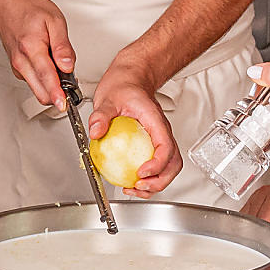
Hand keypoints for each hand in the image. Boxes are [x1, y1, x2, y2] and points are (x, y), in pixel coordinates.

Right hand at [0, 0, 74, 109]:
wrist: (6, 6)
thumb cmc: (30, 10)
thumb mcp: (55, 21)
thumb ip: (63, 46)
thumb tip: (68, 66)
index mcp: (32, 48)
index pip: (46, 78)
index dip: (57, 94)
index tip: (64, 105)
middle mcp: (22, 61)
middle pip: (40, 92)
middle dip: (58, 94)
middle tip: (73, 87)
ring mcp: (18, 67)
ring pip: (37, 90)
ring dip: (52, 88)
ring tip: (63, 73)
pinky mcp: (18, 69)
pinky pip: (35, 82)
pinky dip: (45, 81)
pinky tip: (51, 68)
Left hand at [90, 58, 181, 197]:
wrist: (131, 80)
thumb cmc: (124, 87)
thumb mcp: (108, 98)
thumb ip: (101, 115)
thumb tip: (96, 132)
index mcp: (155, 121)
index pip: (165, 146)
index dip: (157, 164)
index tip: (140, 173)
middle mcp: (162, 132)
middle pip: (173, 163)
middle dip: (159, 181)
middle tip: (138, 186)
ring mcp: (159, 140)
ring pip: (169, 168)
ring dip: (156, 184)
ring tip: (135, 189)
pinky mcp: (153, 145)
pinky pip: (158, 166)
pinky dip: (149, 179)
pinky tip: (131, 182)